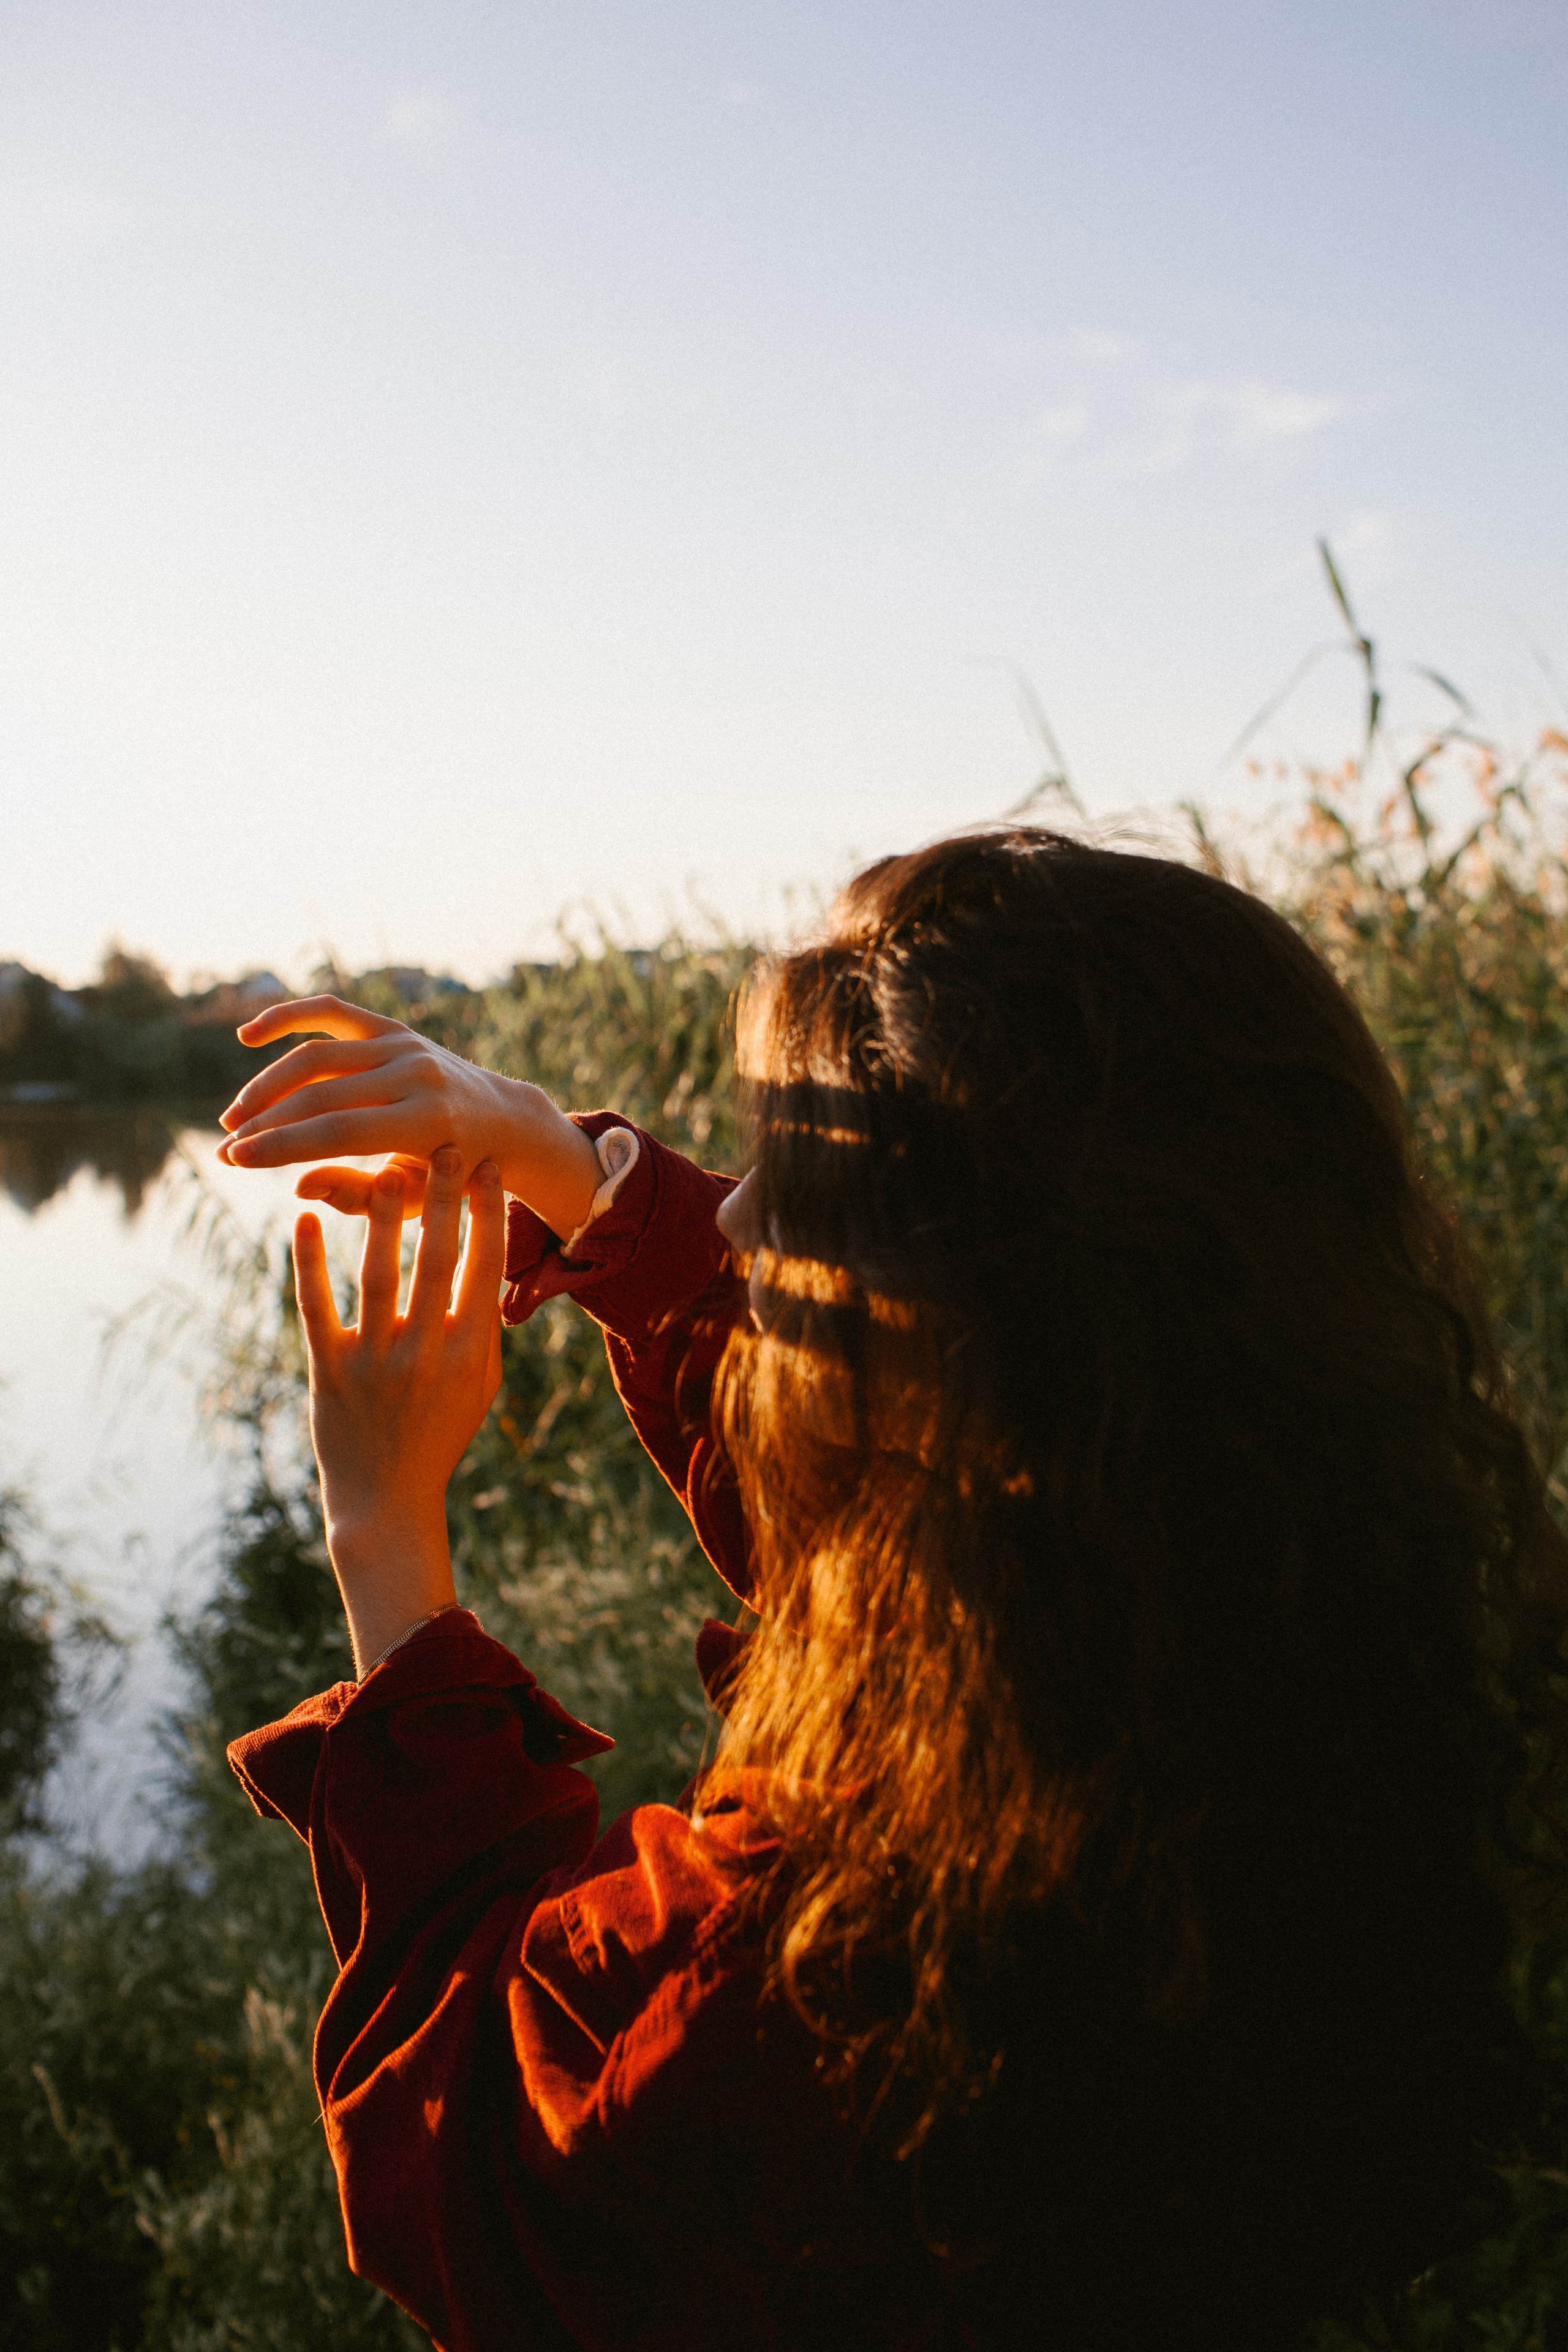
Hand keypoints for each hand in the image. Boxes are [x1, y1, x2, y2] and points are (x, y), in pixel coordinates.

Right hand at [218, 995, 600, 1238]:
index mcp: (428, 1122)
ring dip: (266, 1087)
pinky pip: (331, 1011)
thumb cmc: (455, 1175)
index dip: (280, 1144)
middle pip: (319, 1094)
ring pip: (316, 1056)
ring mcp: (405, 1044)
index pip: (337, 1130)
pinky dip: (288, 1017)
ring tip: (234, 1120)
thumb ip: (358, 1195)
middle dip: (265, 1124)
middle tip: (226, 1151)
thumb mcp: (417, 1198)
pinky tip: (247, 1036)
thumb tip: (296, 1187)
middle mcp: (417, 1074)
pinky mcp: (394, 1028)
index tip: (235, 1160)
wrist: (504, 1122)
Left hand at [292, 1145, 504, 1674]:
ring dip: (381, 1220)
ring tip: (383, 1172)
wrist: (386, 1502)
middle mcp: (426, 1352)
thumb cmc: (440, 1436)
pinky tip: (304, 1223)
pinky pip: (317, 1308)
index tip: (487, 1168)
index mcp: (469, 1352)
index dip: (488, 1214)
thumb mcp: (480, 1387)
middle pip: (436, 1259)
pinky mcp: (329, 1372)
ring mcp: (376, 1361)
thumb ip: (482, 1327)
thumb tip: (487, 1258)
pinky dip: (309, 1264)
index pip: (485, 1268)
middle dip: (443, 1198)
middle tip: (444, 1146)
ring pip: (378, 1274)